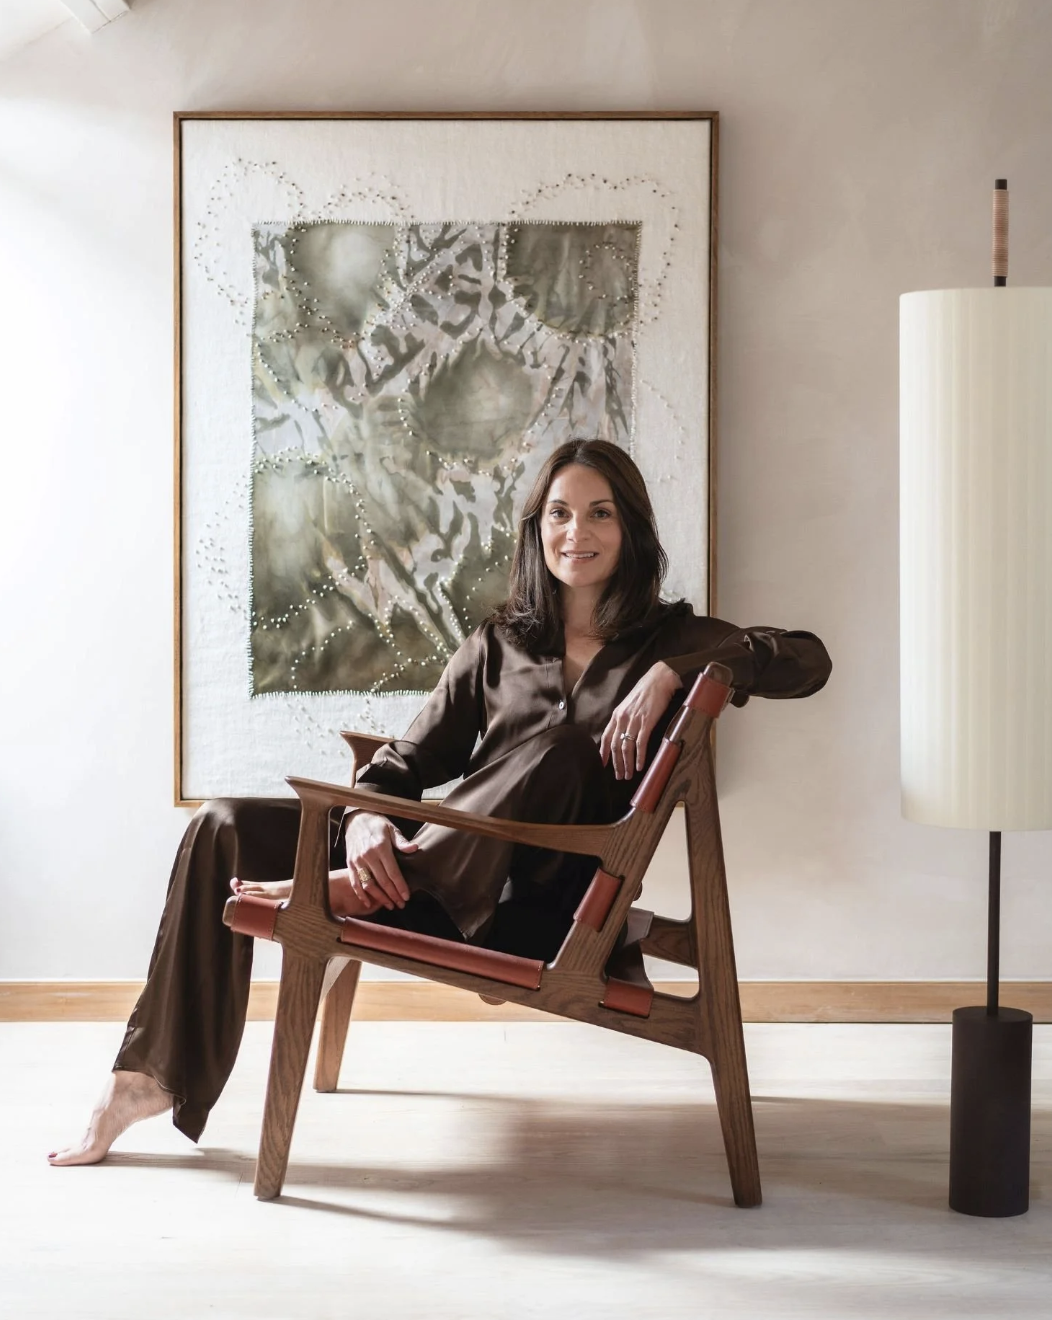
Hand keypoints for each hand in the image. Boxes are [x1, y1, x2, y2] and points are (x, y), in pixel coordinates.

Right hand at [344, 811, 418, 910]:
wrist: (356, 818)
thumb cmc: (376, 824)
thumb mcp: (391, 828)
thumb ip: (401, 841)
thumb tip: (414, 848)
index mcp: (381, 847)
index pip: (393, 872)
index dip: (400, 886)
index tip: (406, 896)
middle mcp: (368, 856)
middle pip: (382, 881)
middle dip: (393, 895)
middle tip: (401, 904)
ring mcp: (357, 861)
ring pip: (368, 885)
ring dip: (379, 898)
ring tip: (389, 905)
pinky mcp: (350, 863)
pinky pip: (354, 882)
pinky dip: (361, 894)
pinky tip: (368, 903)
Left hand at [600, 662, 681, 780]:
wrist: (660, 679)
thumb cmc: (646, 691)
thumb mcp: (630, 704)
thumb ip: (624, 718)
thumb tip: (623, 732)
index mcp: (617, 714)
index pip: (606, 737)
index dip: (604, 753)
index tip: (603, 765)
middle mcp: (622, 719)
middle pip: (615, 746)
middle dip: (616, 763)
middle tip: (619, 776)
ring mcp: (634, 721)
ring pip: (626, 748)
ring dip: (627, 764)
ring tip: (629, 775)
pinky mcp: (646, 722)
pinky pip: (640, 744)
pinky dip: (639, 757)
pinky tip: (639, 766)